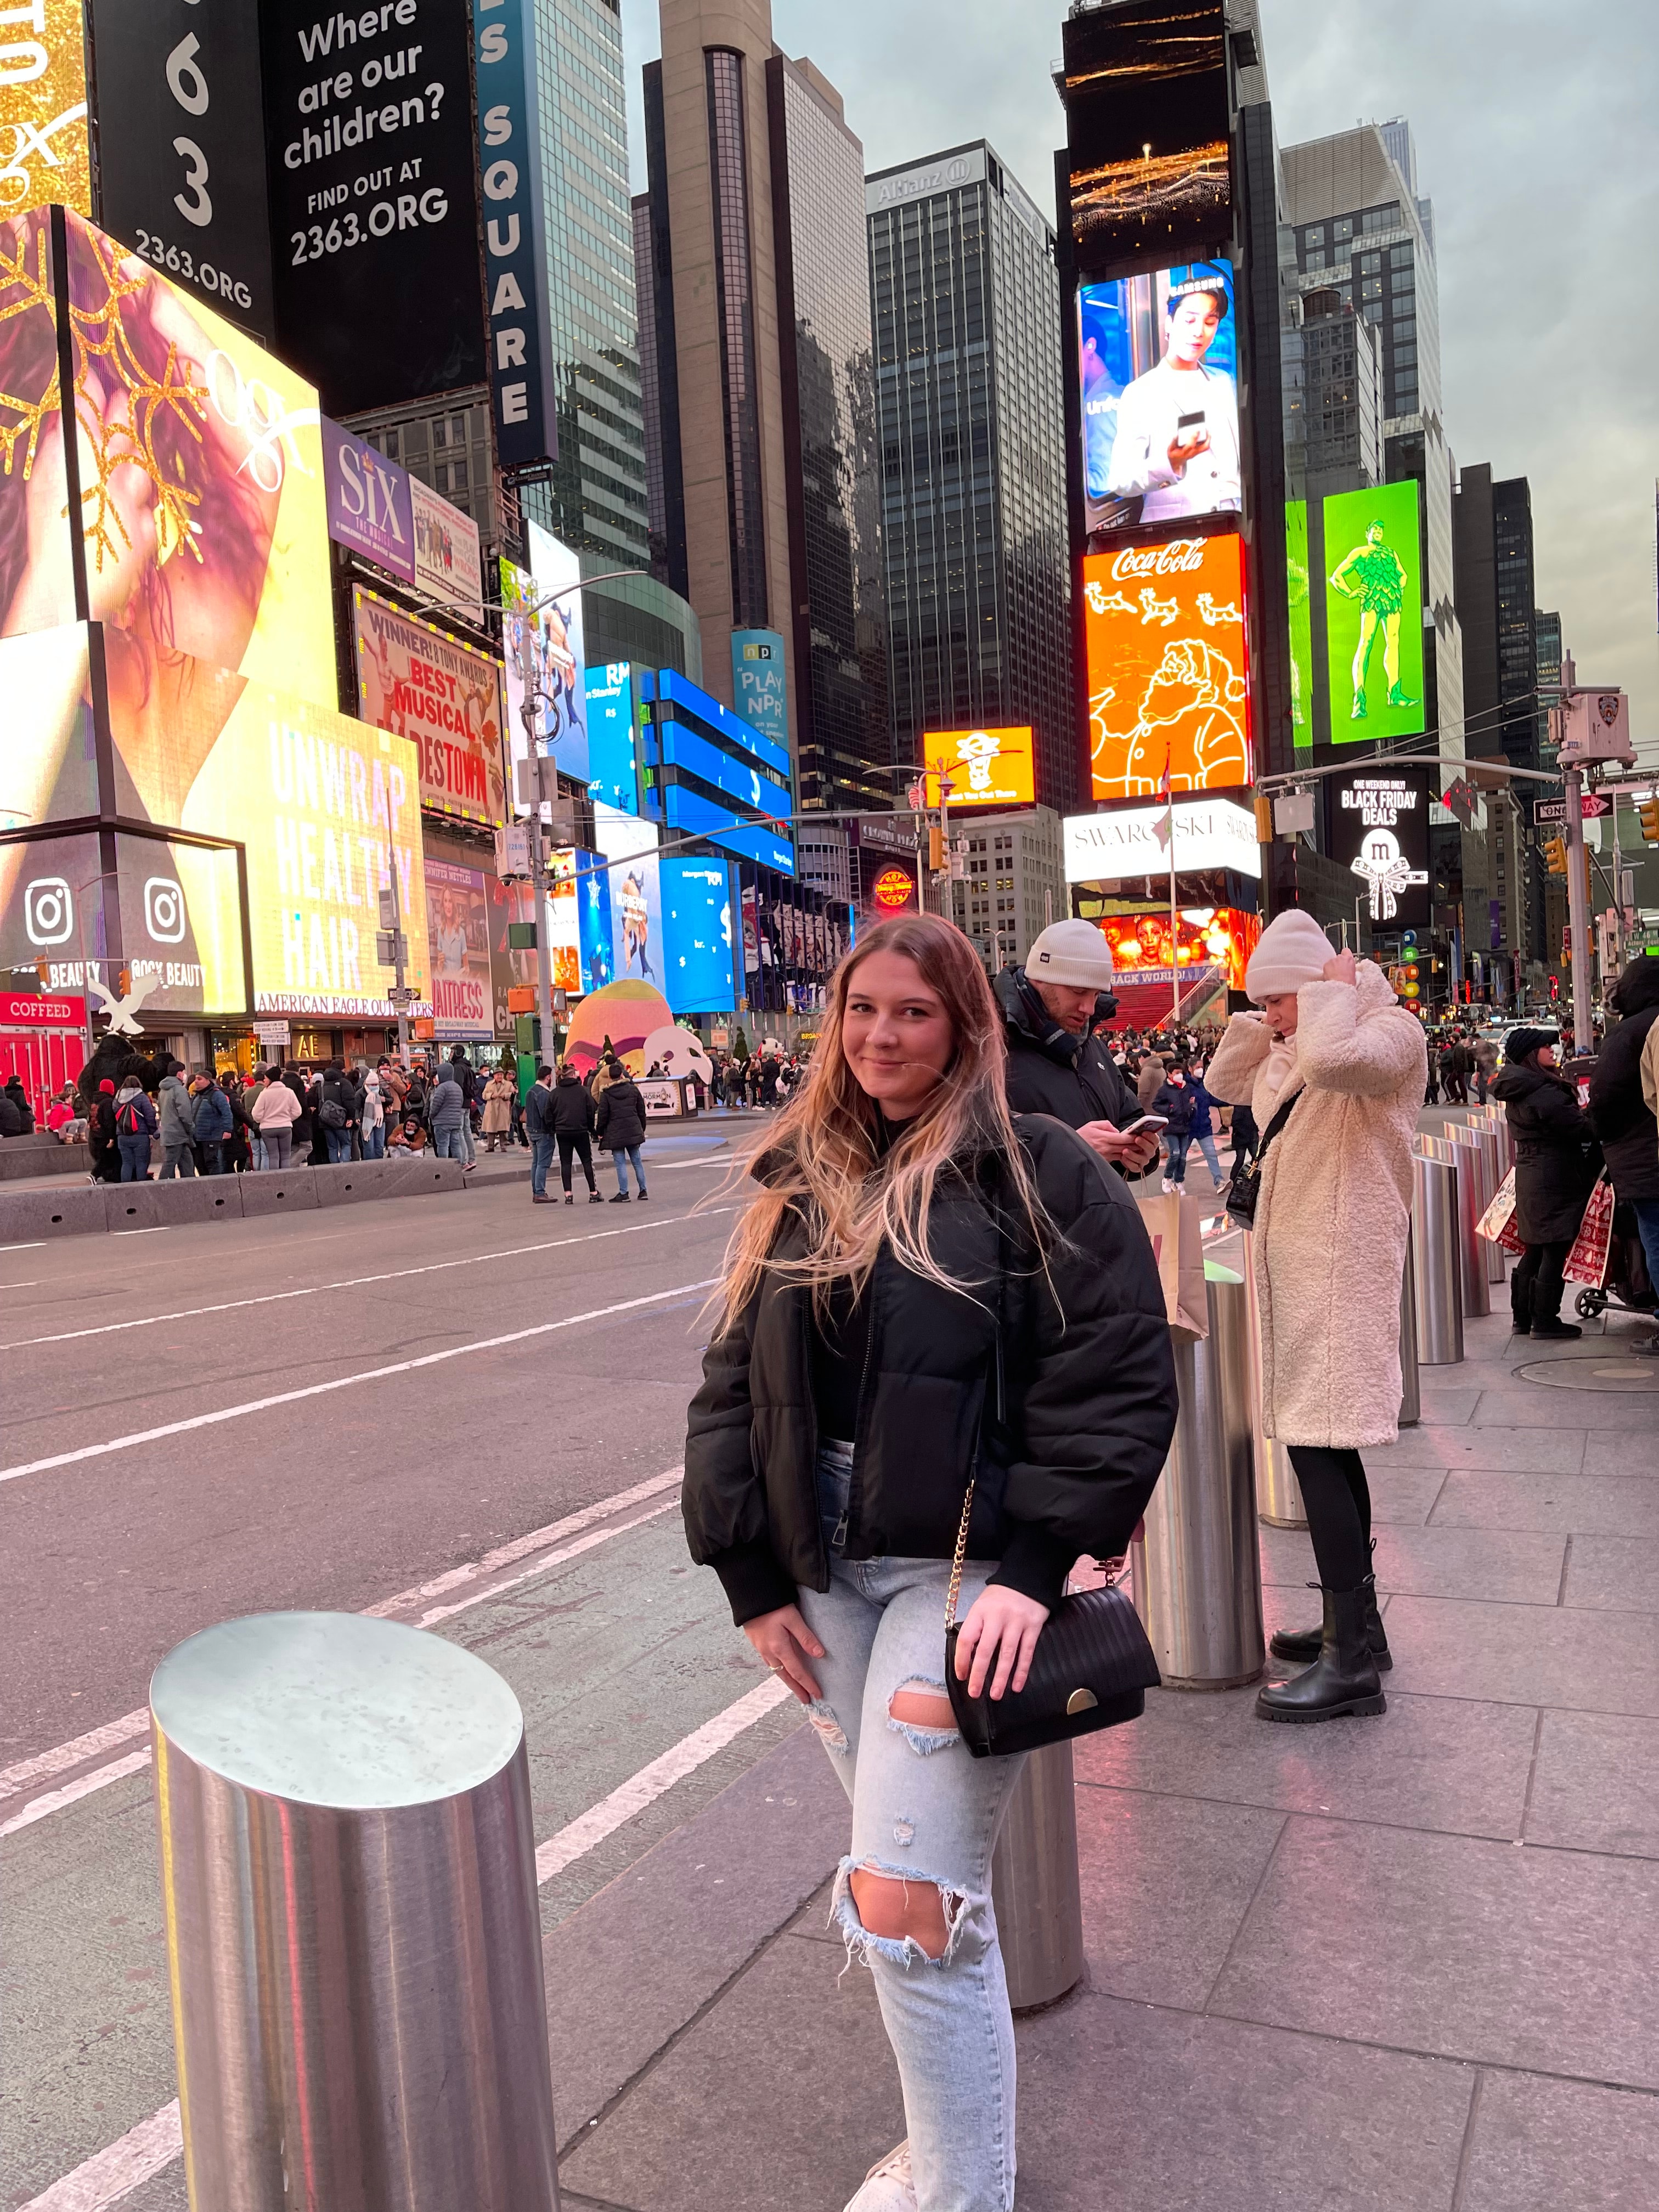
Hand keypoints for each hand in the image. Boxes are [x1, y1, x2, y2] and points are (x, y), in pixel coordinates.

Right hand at [742, 1603, 824, 1703]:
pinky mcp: (757, 1643)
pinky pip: (770, 1664)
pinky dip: (779, 1671)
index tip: (817, 1694)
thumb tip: (820, 1654)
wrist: (748, 1595)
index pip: (797, 1671)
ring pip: (776, 1671)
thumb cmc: (771, 1604)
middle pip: (786, 1676)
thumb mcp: (792, 1617)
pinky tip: (781, 1670)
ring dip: (788, 1682)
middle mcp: (769, 1652)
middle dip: (797, 1689)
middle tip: (806, 1700)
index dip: (808, 1684)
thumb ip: (806, 1636)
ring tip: (796, 1689)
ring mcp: (761, 1649)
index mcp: (779, 1648)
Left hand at [954, 1585, 1049, 1700]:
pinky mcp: (1033, 1626)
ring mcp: (1016, 1622)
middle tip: (975, 1692)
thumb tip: (968, 1658)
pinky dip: (1022, 1671)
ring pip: (1007, 1654)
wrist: (1027, 1579)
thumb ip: (976, 1628)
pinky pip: (1027, 1652)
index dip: (962, 1659)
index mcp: (980, 1611)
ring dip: (1001, 1677)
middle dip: (979, 1674)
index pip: (966, 1638)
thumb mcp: (982, 1606)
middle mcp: (997, 1617)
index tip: (962, 1676)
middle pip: (985, 1650)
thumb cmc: (1000, 1597)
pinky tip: (1017, 1685)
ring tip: (996, 1694)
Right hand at [1078, 1119, 1160, 1171]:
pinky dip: (1123, 1156)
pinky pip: (1117, 1159)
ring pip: (1123, 1155)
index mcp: (1104, 1138)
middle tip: (1143, 1142)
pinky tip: (1128, 1153)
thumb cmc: (1081, 1136)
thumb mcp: (1092, 1125)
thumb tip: (1116, 1130)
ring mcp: (1105, 1156)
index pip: (1124, 1138)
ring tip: (1138, 1148)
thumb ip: (1106, 1125)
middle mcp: (1106, 1148)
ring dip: (1132, 1152)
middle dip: (1136, 1145)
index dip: (1134, 1137)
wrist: (1070, 1149)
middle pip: (1126, 1147)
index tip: (1140, 1134)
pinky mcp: (1104, 1161)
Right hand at [1167, 428, 1209, 469]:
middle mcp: (1191, 454)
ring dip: (1208, 439)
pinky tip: (1206, 435)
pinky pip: (1204, 447)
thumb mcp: (1170, 449)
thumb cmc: (1173, 455)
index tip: (1197, 431)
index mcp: (1184, 453)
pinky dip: (1206, 441)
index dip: (1194, 438)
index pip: (1191, 445)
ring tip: (1208, 432)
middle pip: (1203, 447)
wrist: (1176, 463)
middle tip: (1207, 431)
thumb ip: (1173, 442)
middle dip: (1206, 439)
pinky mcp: (1197, 452)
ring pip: (1205, 447)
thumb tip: (1176, 435)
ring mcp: (1195, 454)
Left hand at [1321, 949, 1356, 985]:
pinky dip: (1327, 970)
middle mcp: (1340, 958)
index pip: (1346, 951)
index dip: (1345, 955)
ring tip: (1334, 975)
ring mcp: (1332, 961)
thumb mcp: (1354, 974)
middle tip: (1339, 971)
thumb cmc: (1348, 982)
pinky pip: (1326, 966)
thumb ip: (1350, 968)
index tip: (1344, 960)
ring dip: (1332, 967)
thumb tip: (1348, 970)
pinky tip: (1330, 976)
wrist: (1340, 987)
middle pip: (1338, 957)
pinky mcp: (1326, 965)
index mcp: (1349, 959)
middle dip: (1338, 963)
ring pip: (1331, 962)